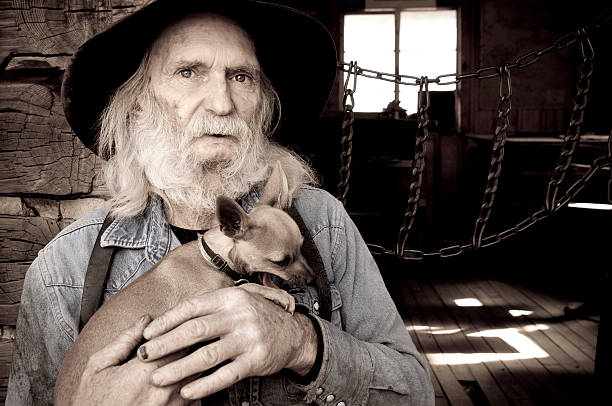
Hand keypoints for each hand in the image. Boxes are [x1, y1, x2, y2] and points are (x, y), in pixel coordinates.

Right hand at [71, 315, 193, 405]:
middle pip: (191, 358)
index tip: (177, 326)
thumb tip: (146, 320)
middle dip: (189, 346)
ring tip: (183, 359)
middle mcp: (163, 391)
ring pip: (197, 377)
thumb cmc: (92, 402)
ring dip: (193, 366)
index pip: (176, 342)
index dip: (179, 331)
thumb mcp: (98, 367)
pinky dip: (192, 387)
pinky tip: (180, 382)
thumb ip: (124, 341)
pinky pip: (195, 398)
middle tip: (189, 337)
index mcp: (144, 373)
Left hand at [137, 287, 317, 399]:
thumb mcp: (237, 301)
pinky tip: (187, 392)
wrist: (294, 333)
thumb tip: (170, 318)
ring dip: (179, 369)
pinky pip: (225, 376)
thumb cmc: (257, 316)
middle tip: (144, 355)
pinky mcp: (256, 360)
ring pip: (207, 356)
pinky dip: (204, 386)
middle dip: (166, 344)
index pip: (192, 307)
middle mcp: (239, 315)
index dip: (167, 320)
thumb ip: (210, 307)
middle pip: (196, 330)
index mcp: (231, 298)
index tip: (147, 333)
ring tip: (158, 377)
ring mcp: (248, 339)